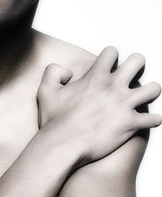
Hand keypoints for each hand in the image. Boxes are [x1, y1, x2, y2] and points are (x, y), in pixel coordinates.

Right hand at [37, 47, 161, 166]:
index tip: (109, 64)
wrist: (63, 144)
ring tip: (143, 96)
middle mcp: (113, 87)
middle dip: (137, 65)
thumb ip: (53, 72)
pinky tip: (144, 122)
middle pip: (138, 62)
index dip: (111, 56)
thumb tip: (68, 73)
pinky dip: (151, 120)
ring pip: (154, 89)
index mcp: (95, 77)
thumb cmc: (54, 119)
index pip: (112, 52)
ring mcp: (125, 105)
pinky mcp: (131, 124)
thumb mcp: (45, 90)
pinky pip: (154, 119)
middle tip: (131, 74)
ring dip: (150, 91)